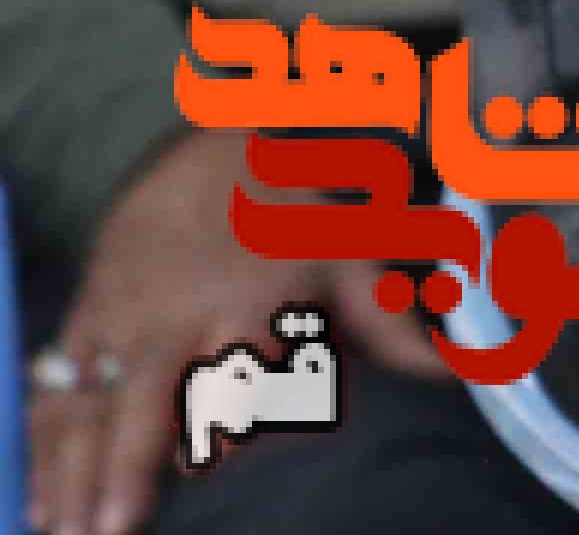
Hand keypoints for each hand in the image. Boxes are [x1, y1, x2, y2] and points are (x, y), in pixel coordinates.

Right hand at [30, 129, 447, 534]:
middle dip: (140, 463)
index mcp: (253, 305)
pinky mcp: (86, 325)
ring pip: (97, 409)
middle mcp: (183, 320)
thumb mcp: (350, 262)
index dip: (236, 417)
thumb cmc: (291, 217)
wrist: (202, 156)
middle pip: (155, 402)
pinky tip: (45, 502)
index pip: (242, 380)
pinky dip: (51, 444)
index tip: (222, 454)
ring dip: (83, 474)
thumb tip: (459, 372)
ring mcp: (126, 325)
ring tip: (75, 532)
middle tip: (124, 523)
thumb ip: (393, 331)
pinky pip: (62, 392)